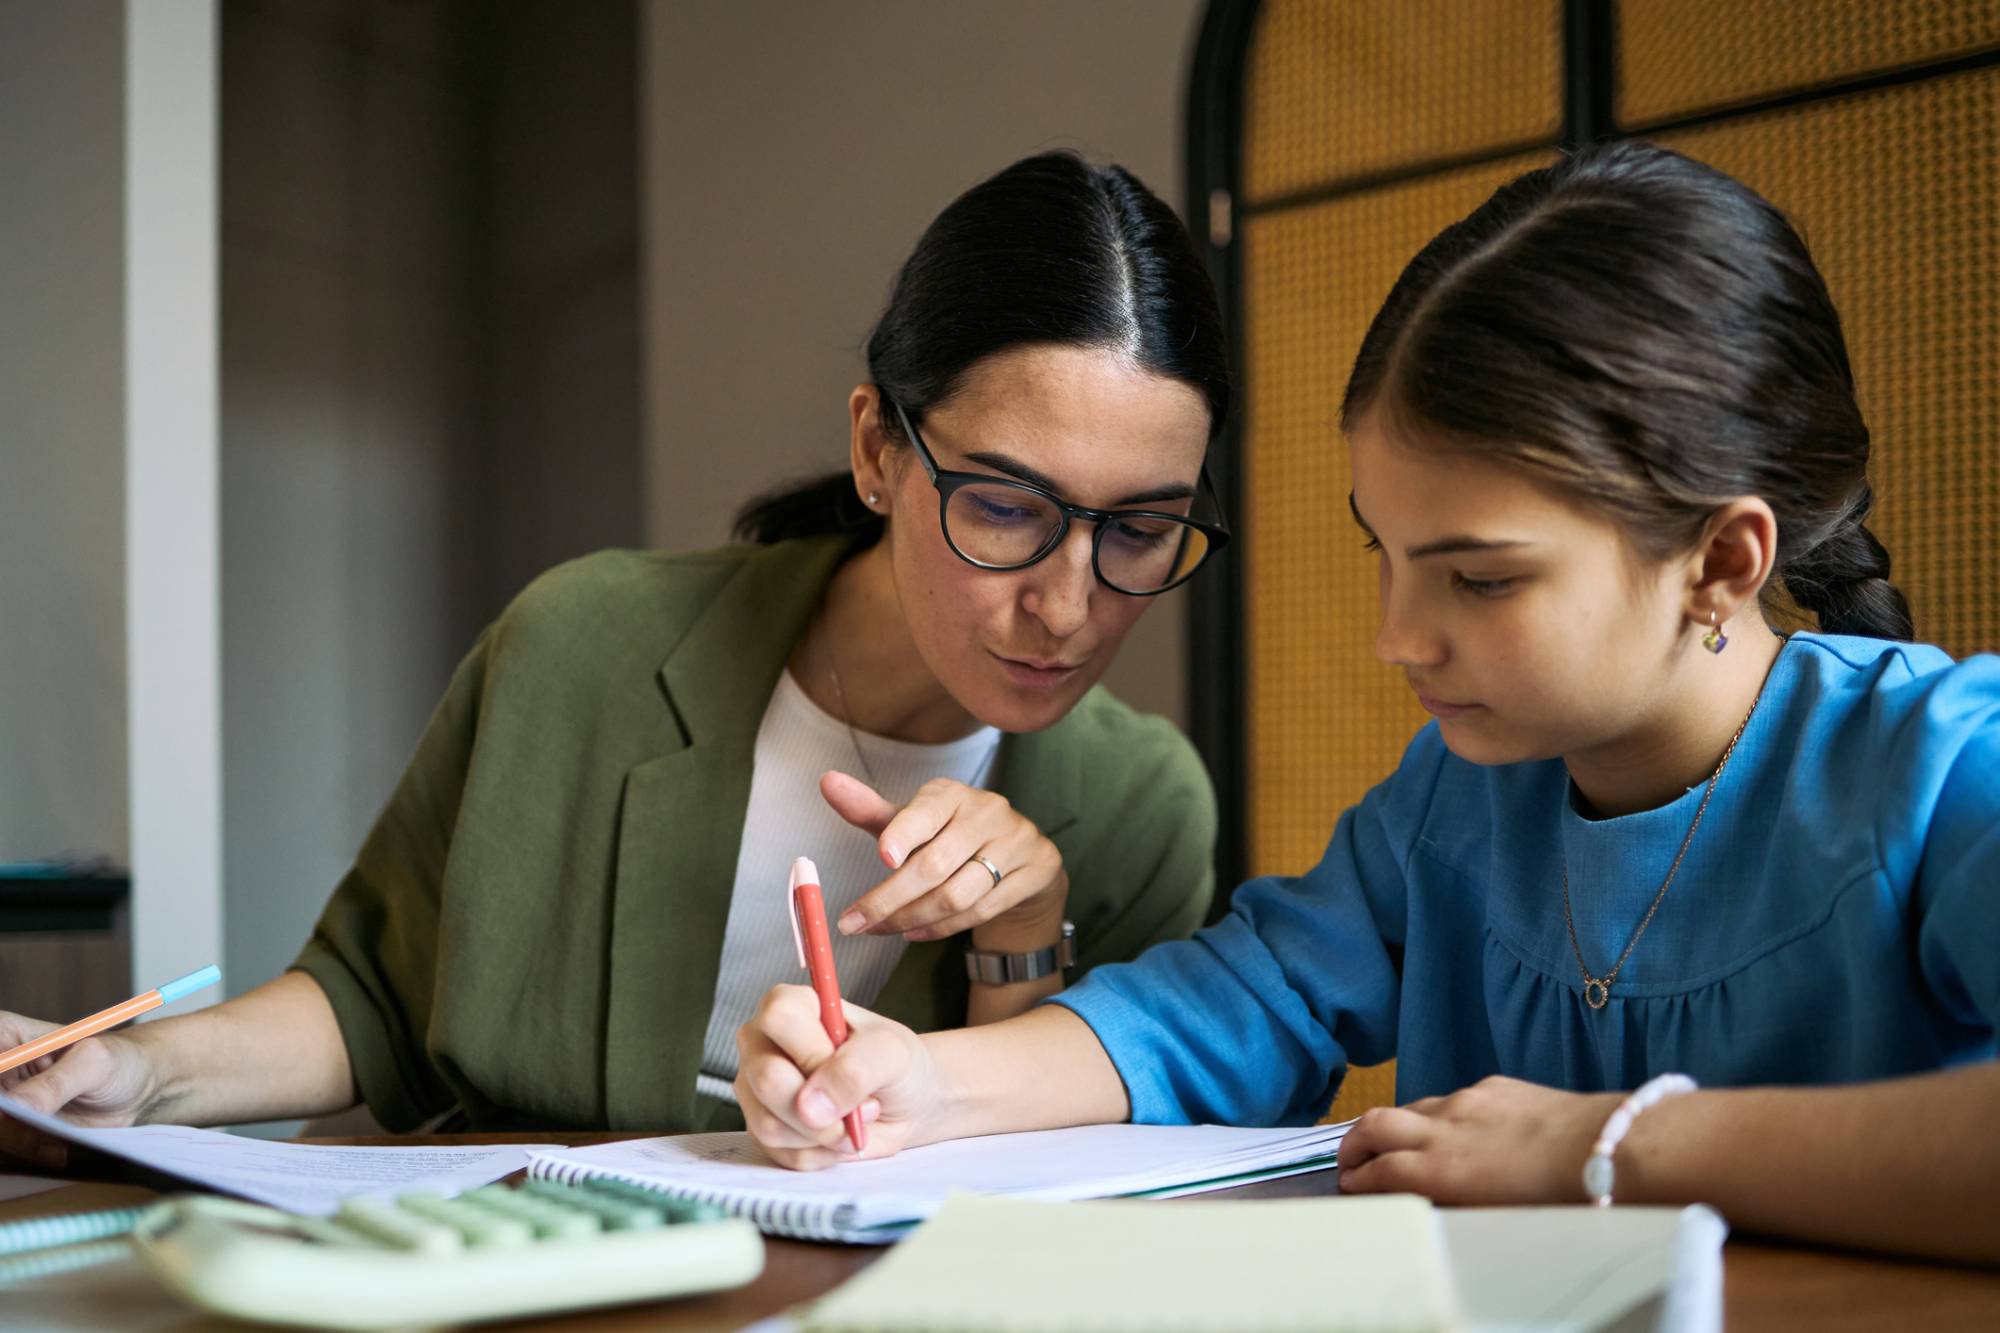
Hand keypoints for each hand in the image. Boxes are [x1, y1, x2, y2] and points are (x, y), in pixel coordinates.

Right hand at [0, 1011, 160, 1170]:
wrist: (140, 1086)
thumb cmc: (121, 1059)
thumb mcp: (94, 1064)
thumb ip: (54, 1084)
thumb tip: (16, 1106)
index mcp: (4, 1035)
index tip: (8, 1106)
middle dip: (5, 1122)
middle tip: (34, 1129)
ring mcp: (3, 1098)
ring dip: (19, 1141)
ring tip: (57, 1139)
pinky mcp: (12, 1123)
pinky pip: (5, 1143)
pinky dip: (28, 1150)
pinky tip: (56, 1148)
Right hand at [734, 985, 941, 1170]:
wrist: (903, 1102)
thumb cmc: (894, 1064)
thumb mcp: (892, 1054)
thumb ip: (855, 1070)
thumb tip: (810, 1107)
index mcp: (791, 1006)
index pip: (778, 1018)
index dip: (812, 1052)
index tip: (844, 1066)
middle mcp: (763, 1044)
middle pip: (768, 1079)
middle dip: (822, 1108)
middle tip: (862, 1106)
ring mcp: (757, 1089)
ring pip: (770, 1125)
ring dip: (826, 1134)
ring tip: (855, 1119)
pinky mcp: (762, 1130)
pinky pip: (783, 1154)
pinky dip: (822, 1154)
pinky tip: (840, 1136)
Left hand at [820, 772, 1066, 942]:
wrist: (1020, 856)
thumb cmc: (951, 837)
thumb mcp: (912, 822)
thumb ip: (870, 810)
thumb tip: (827, 780)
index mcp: (952, 794)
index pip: (925, 813)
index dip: (904, 834)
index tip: (881, 857)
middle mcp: (987, 812)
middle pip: (934, 865)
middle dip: (888, 900)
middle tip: (852, 924)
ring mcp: (1016, 842)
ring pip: (957, 894)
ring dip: (912, 919)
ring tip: (880, 930)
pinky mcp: (1035, 871)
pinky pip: (981, 910)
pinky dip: (942, 928)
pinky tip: (914, 933)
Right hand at [1336, 1075, 1619, 1204]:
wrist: (1606, 1148)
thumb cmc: (1557, 1196)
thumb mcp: (1492, 1213)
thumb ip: (1451, 1200)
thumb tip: (1427, 1198)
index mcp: (1442, 1169)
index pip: (1379, 1170)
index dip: (1356, 1179)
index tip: (1348, 1185)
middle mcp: (1444, 1129)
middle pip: (1374, 1125)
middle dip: (1352, 1143)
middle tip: (1349, 1160)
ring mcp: (1467, 1100)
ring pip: (1409, 1107)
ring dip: (1389, 1124)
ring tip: (1388, 1140)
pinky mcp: (1492, 1085)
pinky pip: (1450, 1097)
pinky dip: (1435, 1113)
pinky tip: (1450, 1125)